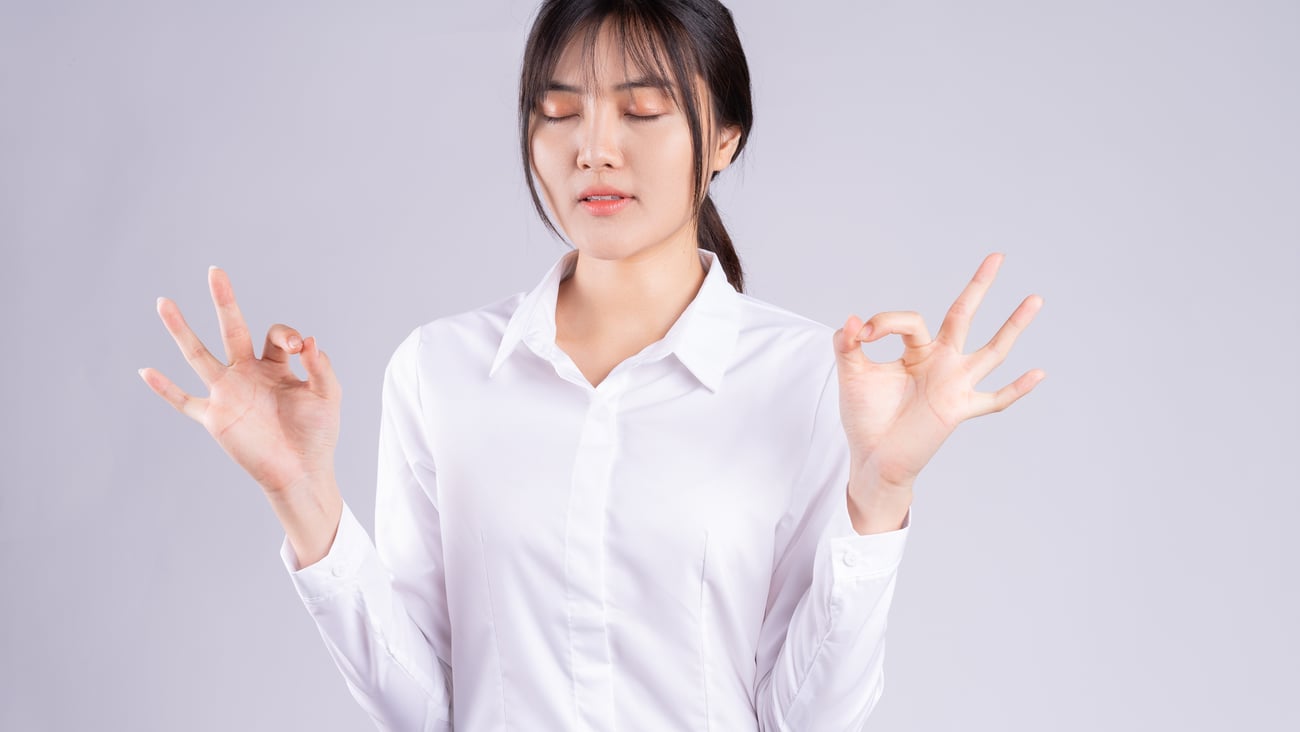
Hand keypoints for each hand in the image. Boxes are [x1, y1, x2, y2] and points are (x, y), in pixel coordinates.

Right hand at [139, 266, 341, 495]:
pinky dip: (164, 388)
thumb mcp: (328, 395)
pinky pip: (184, 401)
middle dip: (224, 300)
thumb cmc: (318, 434)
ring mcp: (228, 393)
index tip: (298, 349)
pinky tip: (144, 371)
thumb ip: (321, 367)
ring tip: (164, 302)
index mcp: (276, 366)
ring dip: (181, 329)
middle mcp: (248, 374)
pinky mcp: (215, 417)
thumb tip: (308, 340)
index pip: (274, 334)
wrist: (302, 472)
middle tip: (216, 271)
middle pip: (232, 328)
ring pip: (198, 354)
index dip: (286, 335)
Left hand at [833, 252, 1044, 491]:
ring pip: (992, 350)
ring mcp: (955, 384)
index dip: (884, 321)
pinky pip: (995, 399)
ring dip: (1013, 325)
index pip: (911, 321)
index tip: (861, 335)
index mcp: (916, 351)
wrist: (873, 457)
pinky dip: (1016, 389)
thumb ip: (847, 345)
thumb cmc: (865, 416)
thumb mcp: (851, 374)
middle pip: (963, 316)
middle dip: (979, 286)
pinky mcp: (960, 409)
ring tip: (1035, 299)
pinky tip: (1038, 373)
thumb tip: (852, 320)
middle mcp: (940, 362)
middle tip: (997, 256)